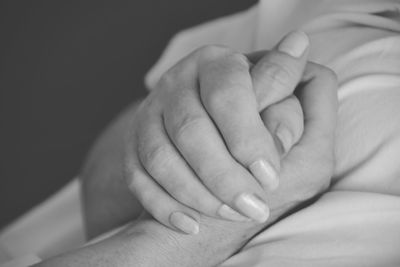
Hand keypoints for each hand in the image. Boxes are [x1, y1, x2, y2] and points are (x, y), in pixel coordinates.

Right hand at [44, 59, 337, 266]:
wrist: (208, 120)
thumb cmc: (252, 108)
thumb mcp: (275, 90)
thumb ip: (284, 81)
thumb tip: (298, 44)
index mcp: (214, 63)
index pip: (227, 95)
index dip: (249, 138)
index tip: (271, 176)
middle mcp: (175, 83)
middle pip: (190, 130)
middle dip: (223, 175)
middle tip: (254, 207)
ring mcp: (149, 115)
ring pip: (160, 157)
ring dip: (197, 194)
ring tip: (232, 215)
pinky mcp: (134, 144)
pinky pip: (137, 178)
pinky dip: (163, 205)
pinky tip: (192, 225)